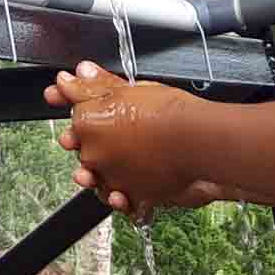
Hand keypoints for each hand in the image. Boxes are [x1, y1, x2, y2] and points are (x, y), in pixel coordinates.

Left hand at [46, 62, 224, 218]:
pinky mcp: (133, 199)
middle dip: (90, 140)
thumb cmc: (170, 114)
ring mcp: (112, 179)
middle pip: (83, 148)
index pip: (73, 116)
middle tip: (109, 131)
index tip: (82, 105)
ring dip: (100, 172)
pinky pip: (121, 201)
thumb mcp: (130, 88)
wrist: (200, 143)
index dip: (78, 109)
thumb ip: (98, 83)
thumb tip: (80, 73)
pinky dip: (122, 197)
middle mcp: (94, 155)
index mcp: (88, 124)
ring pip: (98, 179)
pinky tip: (126, 187)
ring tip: (117, 160)